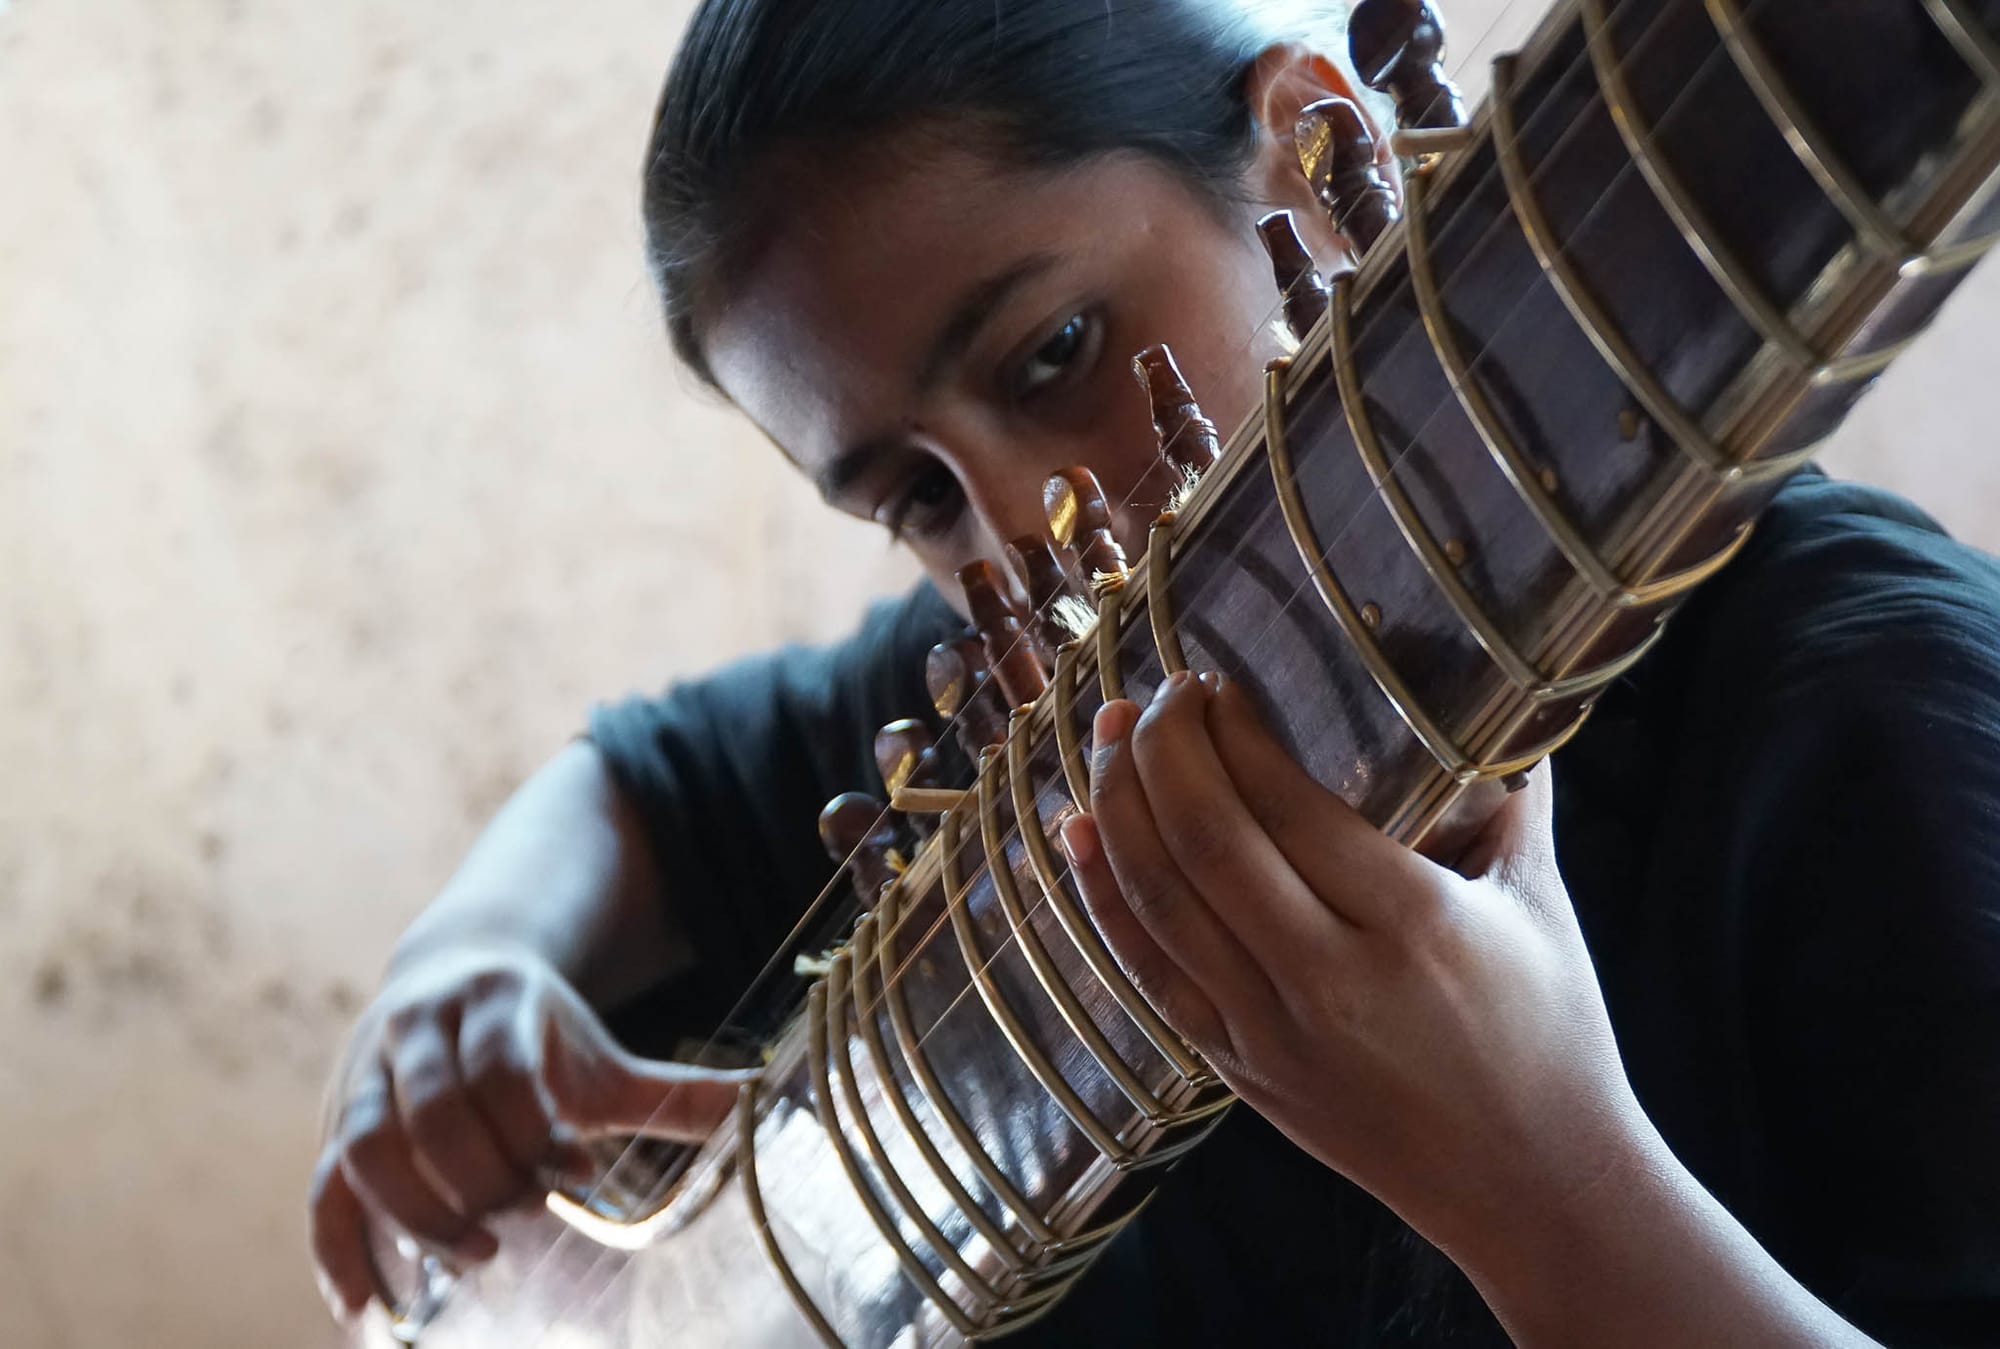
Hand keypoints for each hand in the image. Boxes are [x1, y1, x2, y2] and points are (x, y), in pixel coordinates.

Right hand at [307, 944, 752, 1322]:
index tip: (577, 1174)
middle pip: (431, 1111)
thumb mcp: (604, 1056)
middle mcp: (416, 1029)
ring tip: (479, 1257)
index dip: (536, 1131)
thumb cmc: (537, 1038)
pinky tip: (368, 1312)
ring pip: (366, 1148)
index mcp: (492, 1001)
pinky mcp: (332, 1125)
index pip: (501, 1071)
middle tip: (528, 1220)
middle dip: (483, 1176)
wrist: (452, 976)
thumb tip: (765, 1104)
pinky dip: (339, 1253)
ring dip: (418, 1213)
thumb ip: (675, 1090)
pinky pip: (321, 1192)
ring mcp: (363, 1076)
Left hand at [1059, 672, 1645, 1259]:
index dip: (1232, 735)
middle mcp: (1330, 981)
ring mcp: (1271, 1034)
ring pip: (1160, 903)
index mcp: (1415, 925)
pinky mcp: (1238, 1070)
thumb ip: (1510, 796)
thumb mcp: (1542, 904)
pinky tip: (1079, 834)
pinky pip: (1147, 971)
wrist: (1531, 1190)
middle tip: (1154, 693)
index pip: (1288, 806)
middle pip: (1207, 844)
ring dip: (1117, 807)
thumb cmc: (1550, 1038)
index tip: (1215, 684)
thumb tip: (1499, 695)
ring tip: (1105, 735)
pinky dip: (1103, 896)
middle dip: (1161, 751)